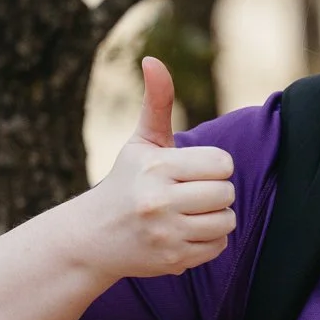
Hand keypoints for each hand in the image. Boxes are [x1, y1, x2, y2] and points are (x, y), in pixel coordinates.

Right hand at [83, 57, 236, 280]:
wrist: (93, 236)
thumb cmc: (126, 181)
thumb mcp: (141, 142)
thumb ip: (156, 102)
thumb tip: (153, 60)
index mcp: (158, 167)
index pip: (222, 163)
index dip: (213, 166)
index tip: (192, 170)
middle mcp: (160, 201)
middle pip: (227, 193)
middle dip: (214, 192)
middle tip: (190, 194)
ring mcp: (166, 234)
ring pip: (226, 221)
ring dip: (215, 217)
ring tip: (189, 213)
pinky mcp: (172, 260)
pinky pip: (218, 247)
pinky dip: (208, 241)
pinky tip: (184, 233)